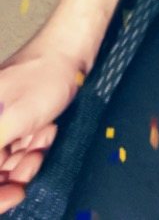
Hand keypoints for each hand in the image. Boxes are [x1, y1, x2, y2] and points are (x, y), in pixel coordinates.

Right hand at [0, 32, 85, 213]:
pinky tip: (47, 129)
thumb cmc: (45, 76)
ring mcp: (1, 118)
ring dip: (27, 155)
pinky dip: (34, 144)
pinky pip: (19, 145)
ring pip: (7, 157)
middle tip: (35, 154)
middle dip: (14, 166)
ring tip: (44, 134)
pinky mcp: (17, 118)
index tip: (17, 187)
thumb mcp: (11, 118)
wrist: (73, 50)